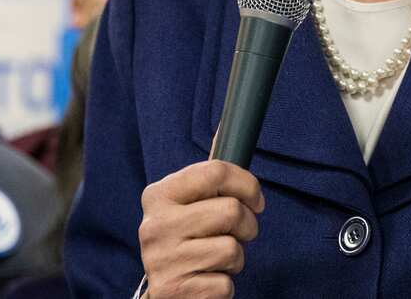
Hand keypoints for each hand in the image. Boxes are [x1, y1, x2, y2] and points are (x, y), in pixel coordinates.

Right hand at [139, 159, 263, 298]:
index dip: (247, 184)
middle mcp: (155, 225)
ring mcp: (162, 260)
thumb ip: (209, 178)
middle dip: (246, 226)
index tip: (255, 200)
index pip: (215, 171)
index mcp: (158, 195)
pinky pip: (225, 283)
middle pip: (231, 211)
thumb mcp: (188, 205)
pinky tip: (206, 281)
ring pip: (232, 249)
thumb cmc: (186, 242)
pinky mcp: (174, 291)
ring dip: (235, 258)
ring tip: (216, 260)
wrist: (165, 294)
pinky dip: (224, 285)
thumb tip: (227, 129)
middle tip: (238, 235)